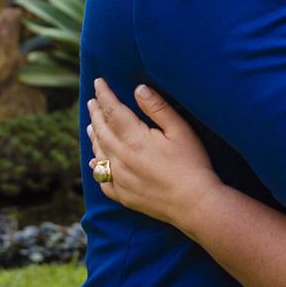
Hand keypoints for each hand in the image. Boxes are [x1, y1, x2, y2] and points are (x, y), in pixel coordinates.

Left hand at [86, 78, 220, 227]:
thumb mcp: (180, 130)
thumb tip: (138, 89)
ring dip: (94, 137)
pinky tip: (95, 162)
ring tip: (91, 126)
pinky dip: (96, 167)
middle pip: (101, 131)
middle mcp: (121, 158)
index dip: (104, 95)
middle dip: (96, 113)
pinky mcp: (123, 196)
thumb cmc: (192, 164)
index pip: (113, 111)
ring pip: (99, 153)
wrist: (194, 204)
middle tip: (91, 100)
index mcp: (134, 139)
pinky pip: (102, 179)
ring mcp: (120, 179)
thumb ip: (157, 108)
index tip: (98, 82)